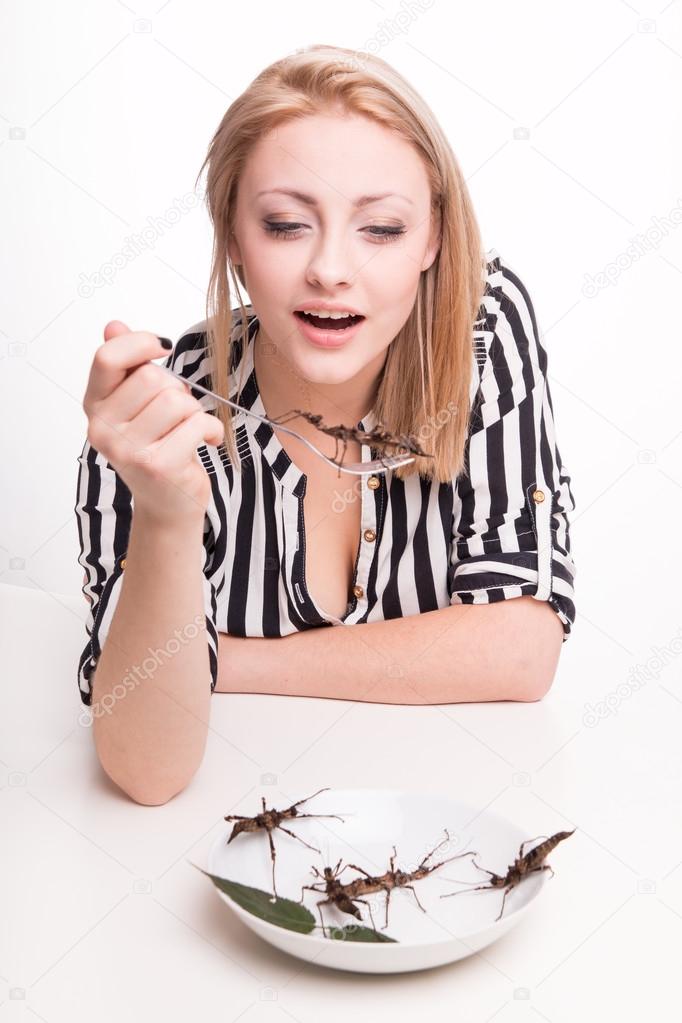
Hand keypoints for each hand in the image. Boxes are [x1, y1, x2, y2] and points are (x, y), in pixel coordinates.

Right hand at [82, 320, 223, 525]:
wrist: (167, 502)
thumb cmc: (157, 446)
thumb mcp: (136, 404)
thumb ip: (126, 365)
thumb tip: (114, 325)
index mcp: (94, 407)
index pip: (107, 357)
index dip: (140, 343)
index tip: (161, 349)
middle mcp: (103, 429)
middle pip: (151, 377)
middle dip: (175, 388)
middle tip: (177, 412)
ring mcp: (128, 450)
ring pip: (176, 399)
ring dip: (194, 410)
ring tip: (188, 428)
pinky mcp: (157, 465)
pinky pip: (196, 423)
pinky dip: (211, 429)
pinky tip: (205, 441)